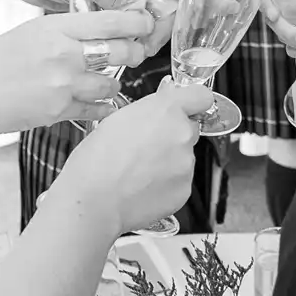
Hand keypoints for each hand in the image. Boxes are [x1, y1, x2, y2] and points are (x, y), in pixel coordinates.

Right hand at [0, 9, 154, 131]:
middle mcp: (64, 55)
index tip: (147, 24)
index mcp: (56, 28)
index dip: (138, 22)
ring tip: (101, 79)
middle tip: (134, 52)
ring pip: (112, 83)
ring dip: (112, 82)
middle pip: (122, 52)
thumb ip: (68, 30)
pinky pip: (97, 109)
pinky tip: (94, 102)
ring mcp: (64, 86)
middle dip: (134, 52)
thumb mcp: (33, 31)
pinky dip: (101, 106)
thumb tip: (104, 28)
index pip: (112, 20)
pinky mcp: (60, 113)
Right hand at [53, 81, 212, 231]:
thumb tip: (162, 105)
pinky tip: (143, 186)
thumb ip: (150, 110)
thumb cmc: (97, 160)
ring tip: (138, 171)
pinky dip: (166, 184)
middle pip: (189, 128)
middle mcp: (182, 134)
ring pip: (184, 157)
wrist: (94, 200)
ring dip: (168, 161)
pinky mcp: (184, 189)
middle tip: (146, 146)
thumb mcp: (118, 119)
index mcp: (166, 110)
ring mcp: (186, 164)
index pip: (201, 96)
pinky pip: (180, 181)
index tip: (186, 108)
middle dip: (173, 135)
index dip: (192, 102)